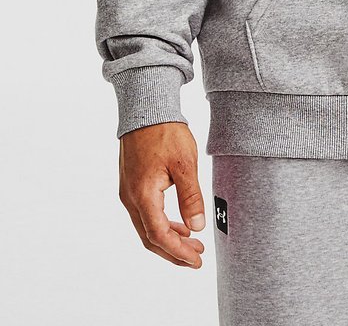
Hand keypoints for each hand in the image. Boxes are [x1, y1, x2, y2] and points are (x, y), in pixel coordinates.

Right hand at [118, 121, 205, 267]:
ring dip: (168, 238)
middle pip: (150, 237)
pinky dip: (161, 224)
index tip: (196, 260)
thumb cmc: (164, 131)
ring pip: (146, 227)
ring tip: (192, 243)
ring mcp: (128, 192)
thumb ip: (191, 197)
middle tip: (197, 257)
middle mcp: (130, 198)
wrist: (145, 108)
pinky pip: (145, 214)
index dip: (178, 252)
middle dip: (174, 251)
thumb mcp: (185, 164)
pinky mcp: (132, 185)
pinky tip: (179, 224)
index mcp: (142, 195)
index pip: (159, 235)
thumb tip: (197, 227)